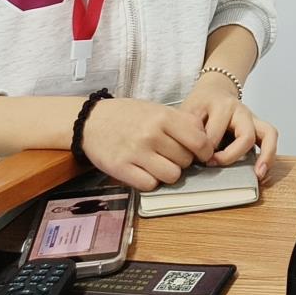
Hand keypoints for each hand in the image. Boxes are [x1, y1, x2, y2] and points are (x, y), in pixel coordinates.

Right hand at [80, 97, 216, 190]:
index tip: (201, 153)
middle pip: (186, 160)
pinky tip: (144, 170)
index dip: (204, 151)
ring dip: (168, 173)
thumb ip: (181, 122)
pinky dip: (150, 181)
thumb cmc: (128, 115)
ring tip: (158, 163)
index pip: (199, 141)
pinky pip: (150, 185)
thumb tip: (205, 140)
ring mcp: (136, 152)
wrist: (91, 121)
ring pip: (171, 176)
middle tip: (171, 155)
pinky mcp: (121, 169)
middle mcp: (151, 134)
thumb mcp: (157, 109)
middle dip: (183, 160)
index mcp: (163, 117)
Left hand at [178, 72, 278, 181]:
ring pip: (267, 134)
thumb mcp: (188, 113)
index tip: (194, 158)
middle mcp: (241, 110)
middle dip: (229, 156)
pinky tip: (261, 171)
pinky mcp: (259, 125)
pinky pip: (271, 137)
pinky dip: (270, 155)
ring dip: (264, 155)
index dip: (203, 151)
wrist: (214, 89)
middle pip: (244, 136)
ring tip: (257, 174)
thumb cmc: (200, 105)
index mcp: (221, 105)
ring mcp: (253, 117)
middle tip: (211, 163)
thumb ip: (188, 131)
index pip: (215, 134)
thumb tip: (188, 158)